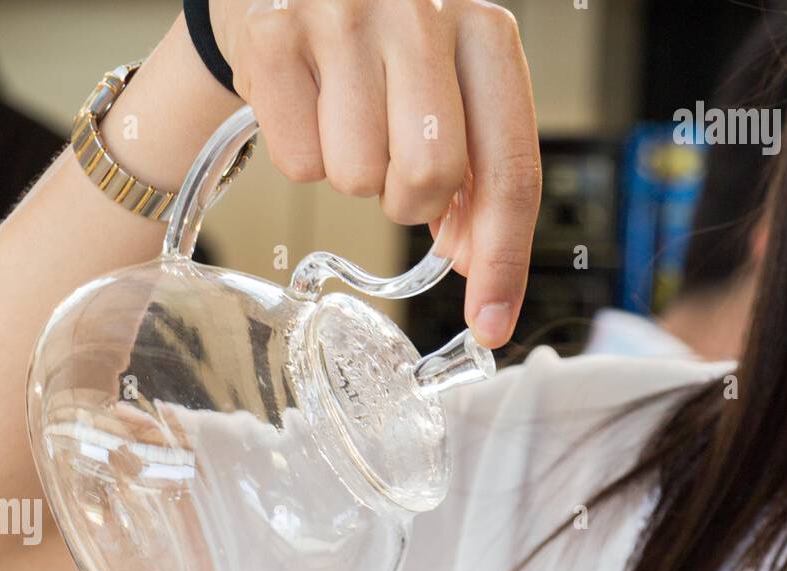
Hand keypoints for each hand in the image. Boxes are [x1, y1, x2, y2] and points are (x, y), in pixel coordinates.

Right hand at [208, 0, 540, 347]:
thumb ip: (475, 170)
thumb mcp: (446, 90)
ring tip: (344, 117)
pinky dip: (302, 156)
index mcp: (485, 30)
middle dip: (410, 202)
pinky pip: (300, 163)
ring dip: (353, 173)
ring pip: (359, 176)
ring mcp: (344, 15)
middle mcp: (422, 11)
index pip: (512, 169)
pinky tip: (306, 104)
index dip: (503, 260)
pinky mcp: (274, 33)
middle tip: (393, 170)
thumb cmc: (379, 46)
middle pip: (432, 178)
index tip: (491, 324)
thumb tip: (474, 263)